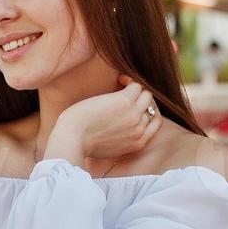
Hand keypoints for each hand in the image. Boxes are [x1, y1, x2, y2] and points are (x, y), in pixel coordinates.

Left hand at [48, 75, 163, 164]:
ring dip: (136, 88)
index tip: (136, 106)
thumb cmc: (83, 143)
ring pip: (146, 94)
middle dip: (141, 98)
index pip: (155, 122)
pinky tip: (119, 80)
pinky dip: (129, 80)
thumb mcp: (110, 148)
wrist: (72, 139)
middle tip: (127, 93)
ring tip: (123, 84)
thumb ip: (122, 139)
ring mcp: (134, 115)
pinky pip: (136, 85)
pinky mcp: (124, 101)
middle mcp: (139, 129)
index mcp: (138, 143)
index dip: (148, 111)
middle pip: (151, 106)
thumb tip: (123, 125)